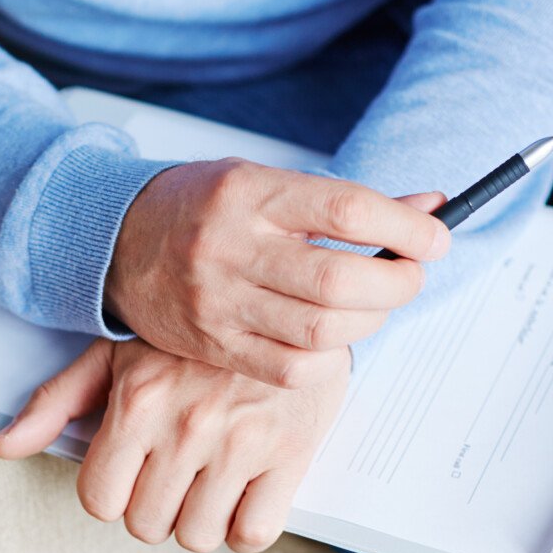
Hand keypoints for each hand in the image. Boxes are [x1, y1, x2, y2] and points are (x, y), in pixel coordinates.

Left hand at [0, 337, 349, 552]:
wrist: (285, 300)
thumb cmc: (195, 337)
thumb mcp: (117, 355)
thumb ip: (57, 401)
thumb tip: (4, 446)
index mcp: (139, 402)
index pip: (100, 500)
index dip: (114, 494)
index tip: (135, 475)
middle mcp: (186, 426)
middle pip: (147, 525)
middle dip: (155, 509)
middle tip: (175, 476)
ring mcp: (240, 442)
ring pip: (197, 537)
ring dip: (200, 521)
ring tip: (210, 483)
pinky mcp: (289, 454)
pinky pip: (253, 534)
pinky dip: (246, 527)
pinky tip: (245, 495)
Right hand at [105, 161, 446, 386]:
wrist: (117, 242)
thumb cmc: (203, 209)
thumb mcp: (267, 184)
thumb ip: (342, 202)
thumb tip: (429, 210)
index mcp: (252, 194)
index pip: (347, 210)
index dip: (405, 229)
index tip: (434, 238)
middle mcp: (233, 248)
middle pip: (339, 281)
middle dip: (396, 284)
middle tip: (409, 276)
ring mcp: (220, 302)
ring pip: (320, 330)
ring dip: (369, 322)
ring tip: (374, 306)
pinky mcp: (214, 345)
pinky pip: (290, 368)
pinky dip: (328, 356)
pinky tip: (332, 337)